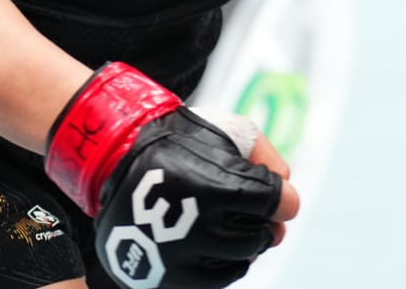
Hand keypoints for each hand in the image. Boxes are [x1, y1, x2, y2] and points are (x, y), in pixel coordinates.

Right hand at [46, 63, 299, 287]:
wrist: (116, 161)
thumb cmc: (178, 142)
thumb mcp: (227, 130)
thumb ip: (265, 155)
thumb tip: (288, 189)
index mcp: (219, 188)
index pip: (276, 204)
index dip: (283, 198)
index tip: (277, 194)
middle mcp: (200, 228)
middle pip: (259, 237)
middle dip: (264, 222)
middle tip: (256, 212)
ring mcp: (180, 258)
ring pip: (238, 263)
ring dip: (244, 245)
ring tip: (232, 227)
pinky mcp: (165, 277)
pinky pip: (211, 281)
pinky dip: (221, 263)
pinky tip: (215, 245)